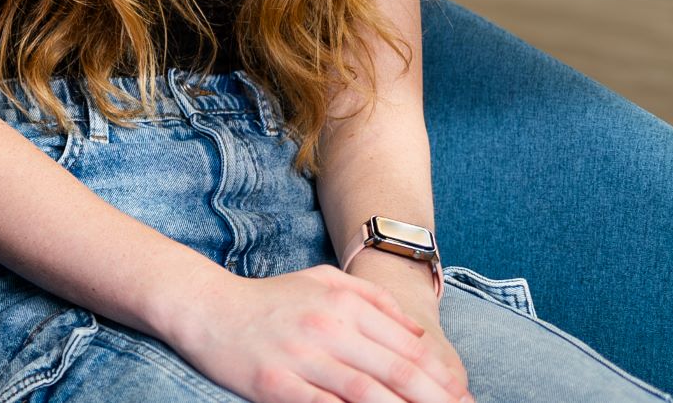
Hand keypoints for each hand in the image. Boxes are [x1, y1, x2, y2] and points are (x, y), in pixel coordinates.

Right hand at [165, 264, 474, 402]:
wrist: (206, 308)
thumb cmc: (271, 299)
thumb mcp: (324, 282)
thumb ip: (375, 302)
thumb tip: (421, 332)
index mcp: (344, 302)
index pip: (409, 347)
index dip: (443, 378)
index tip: (465, 400)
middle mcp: (328, 327)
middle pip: (398, 373)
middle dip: (437, 402)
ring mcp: (302, 357)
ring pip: (369, 396)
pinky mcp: (277, 385)